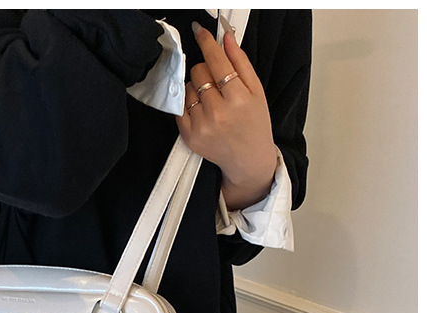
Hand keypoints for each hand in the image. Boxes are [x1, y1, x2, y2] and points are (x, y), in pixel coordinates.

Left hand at [175, 21, 276, 210]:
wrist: (247, 159)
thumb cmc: (254, 123)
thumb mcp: (256, 91)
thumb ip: (241, 62)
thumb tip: (226, 37)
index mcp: (238, 99)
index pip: (217, 62)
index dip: (207, 43)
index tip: (200, 31)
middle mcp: (217, 113)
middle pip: (199, 72)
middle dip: (206, 70)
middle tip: (217, 82)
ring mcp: (200, 126)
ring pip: (188, 87)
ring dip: (197, 87)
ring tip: (211, 100)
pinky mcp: (188, 135)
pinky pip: (180, 106)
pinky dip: (188, 102)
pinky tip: (202, 109)